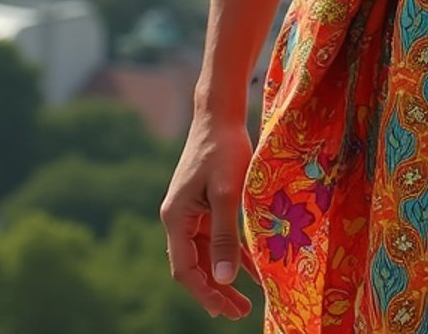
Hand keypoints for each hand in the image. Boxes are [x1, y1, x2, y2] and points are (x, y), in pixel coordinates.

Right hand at [159, 115, 259, 319]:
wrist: (220, 114)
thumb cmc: (223, 149)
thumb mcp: (227, 194)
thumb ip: (225, 236)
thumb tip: (225, 279)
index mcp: (176, 218)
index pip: (185, 270)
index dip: (205, 294)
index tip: (226, 311)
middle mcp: (179, 218)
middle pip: (194, 266)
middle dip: (216, 291)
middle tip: (240, 312)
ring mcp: (191, 211)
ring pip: (206, 254)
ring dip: (224, 276)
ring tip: (247, 301)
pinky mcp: (205, 202)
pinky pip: (216, 236)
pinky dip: (232, 252)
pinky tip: (251, 268)